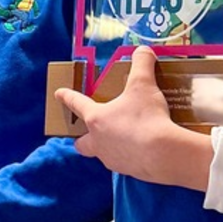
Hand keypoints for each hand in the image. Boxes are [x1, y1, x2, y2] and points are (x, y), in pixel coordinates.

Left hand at [55, 47, 212, 189]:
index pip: (77, 105)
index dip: (67, 97)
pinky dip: (129, 155)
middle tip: (91, 130)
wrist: (164, 153)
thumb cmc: (146, 117)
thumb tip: (143, 50)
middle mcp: (98, 141)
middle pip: (82, 143)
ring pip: (102, 154)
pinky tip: (142, 148)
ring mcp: (112, 159)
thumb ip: (142, 63)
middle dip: (82, 138)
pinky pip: (124, 162)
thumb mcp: (144, 84)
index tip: (58, 93)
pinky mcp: (128, 171)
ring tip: (124, 136)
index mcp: (96, 118)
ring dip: (108, 146)